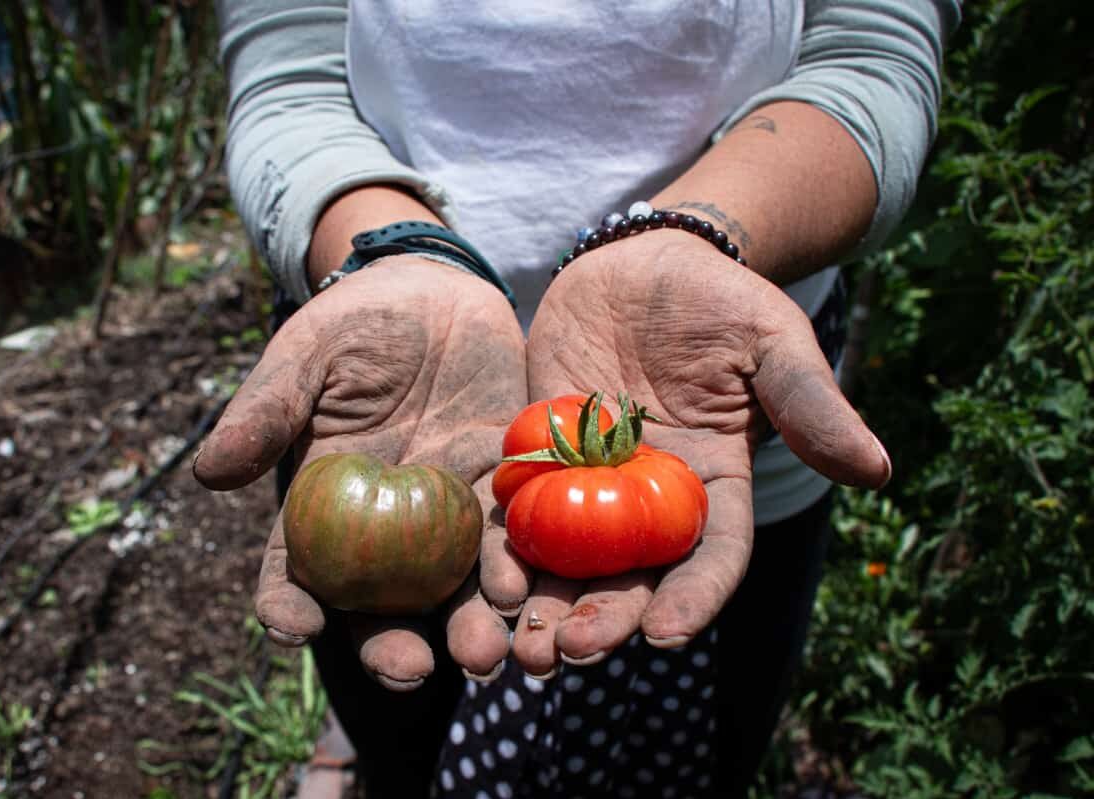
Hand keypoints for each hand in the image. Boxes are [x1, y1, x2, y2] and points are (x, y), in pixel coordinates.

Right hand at [193, 257, 526, 689]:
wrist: (436, 292)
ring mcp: (444, 513)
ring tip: (485, 655)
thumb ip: (267, 411)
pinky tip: (525, 589)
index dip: (288, 605)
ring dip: (469, 627)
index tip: (295, 625)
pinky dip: (518, 569)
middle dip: (393, 647)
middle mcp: (382, 527)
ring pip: (454, 589)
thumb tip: (207, 473)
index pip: (295, 570)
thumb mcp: (305, 358)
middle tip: (411, 670)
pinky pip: (510, 539)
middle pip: (380, 606)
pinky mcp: (501, 490)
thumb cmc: (355, 324)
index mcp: (322, 504)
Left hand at [497, 230, 890, 675]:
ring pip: (568, 558)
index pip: (711, 555)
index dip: (694, 597)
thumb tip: (877, 470)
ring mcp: (590, 481)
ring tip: (522, 645)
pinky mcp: (537, 453)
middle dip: (604, 619)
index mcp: (714, 484)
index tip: (666, 634)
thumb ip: (812, 405)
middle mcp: (650, 499)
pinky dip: (501, 546)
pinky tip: (483, 578)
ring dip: (545, 604)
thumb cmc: (722, 302)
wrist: (646, 263)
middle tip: (570, 654)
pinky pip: (516, 506)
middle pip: (630, 575)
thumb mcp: (775, 344)